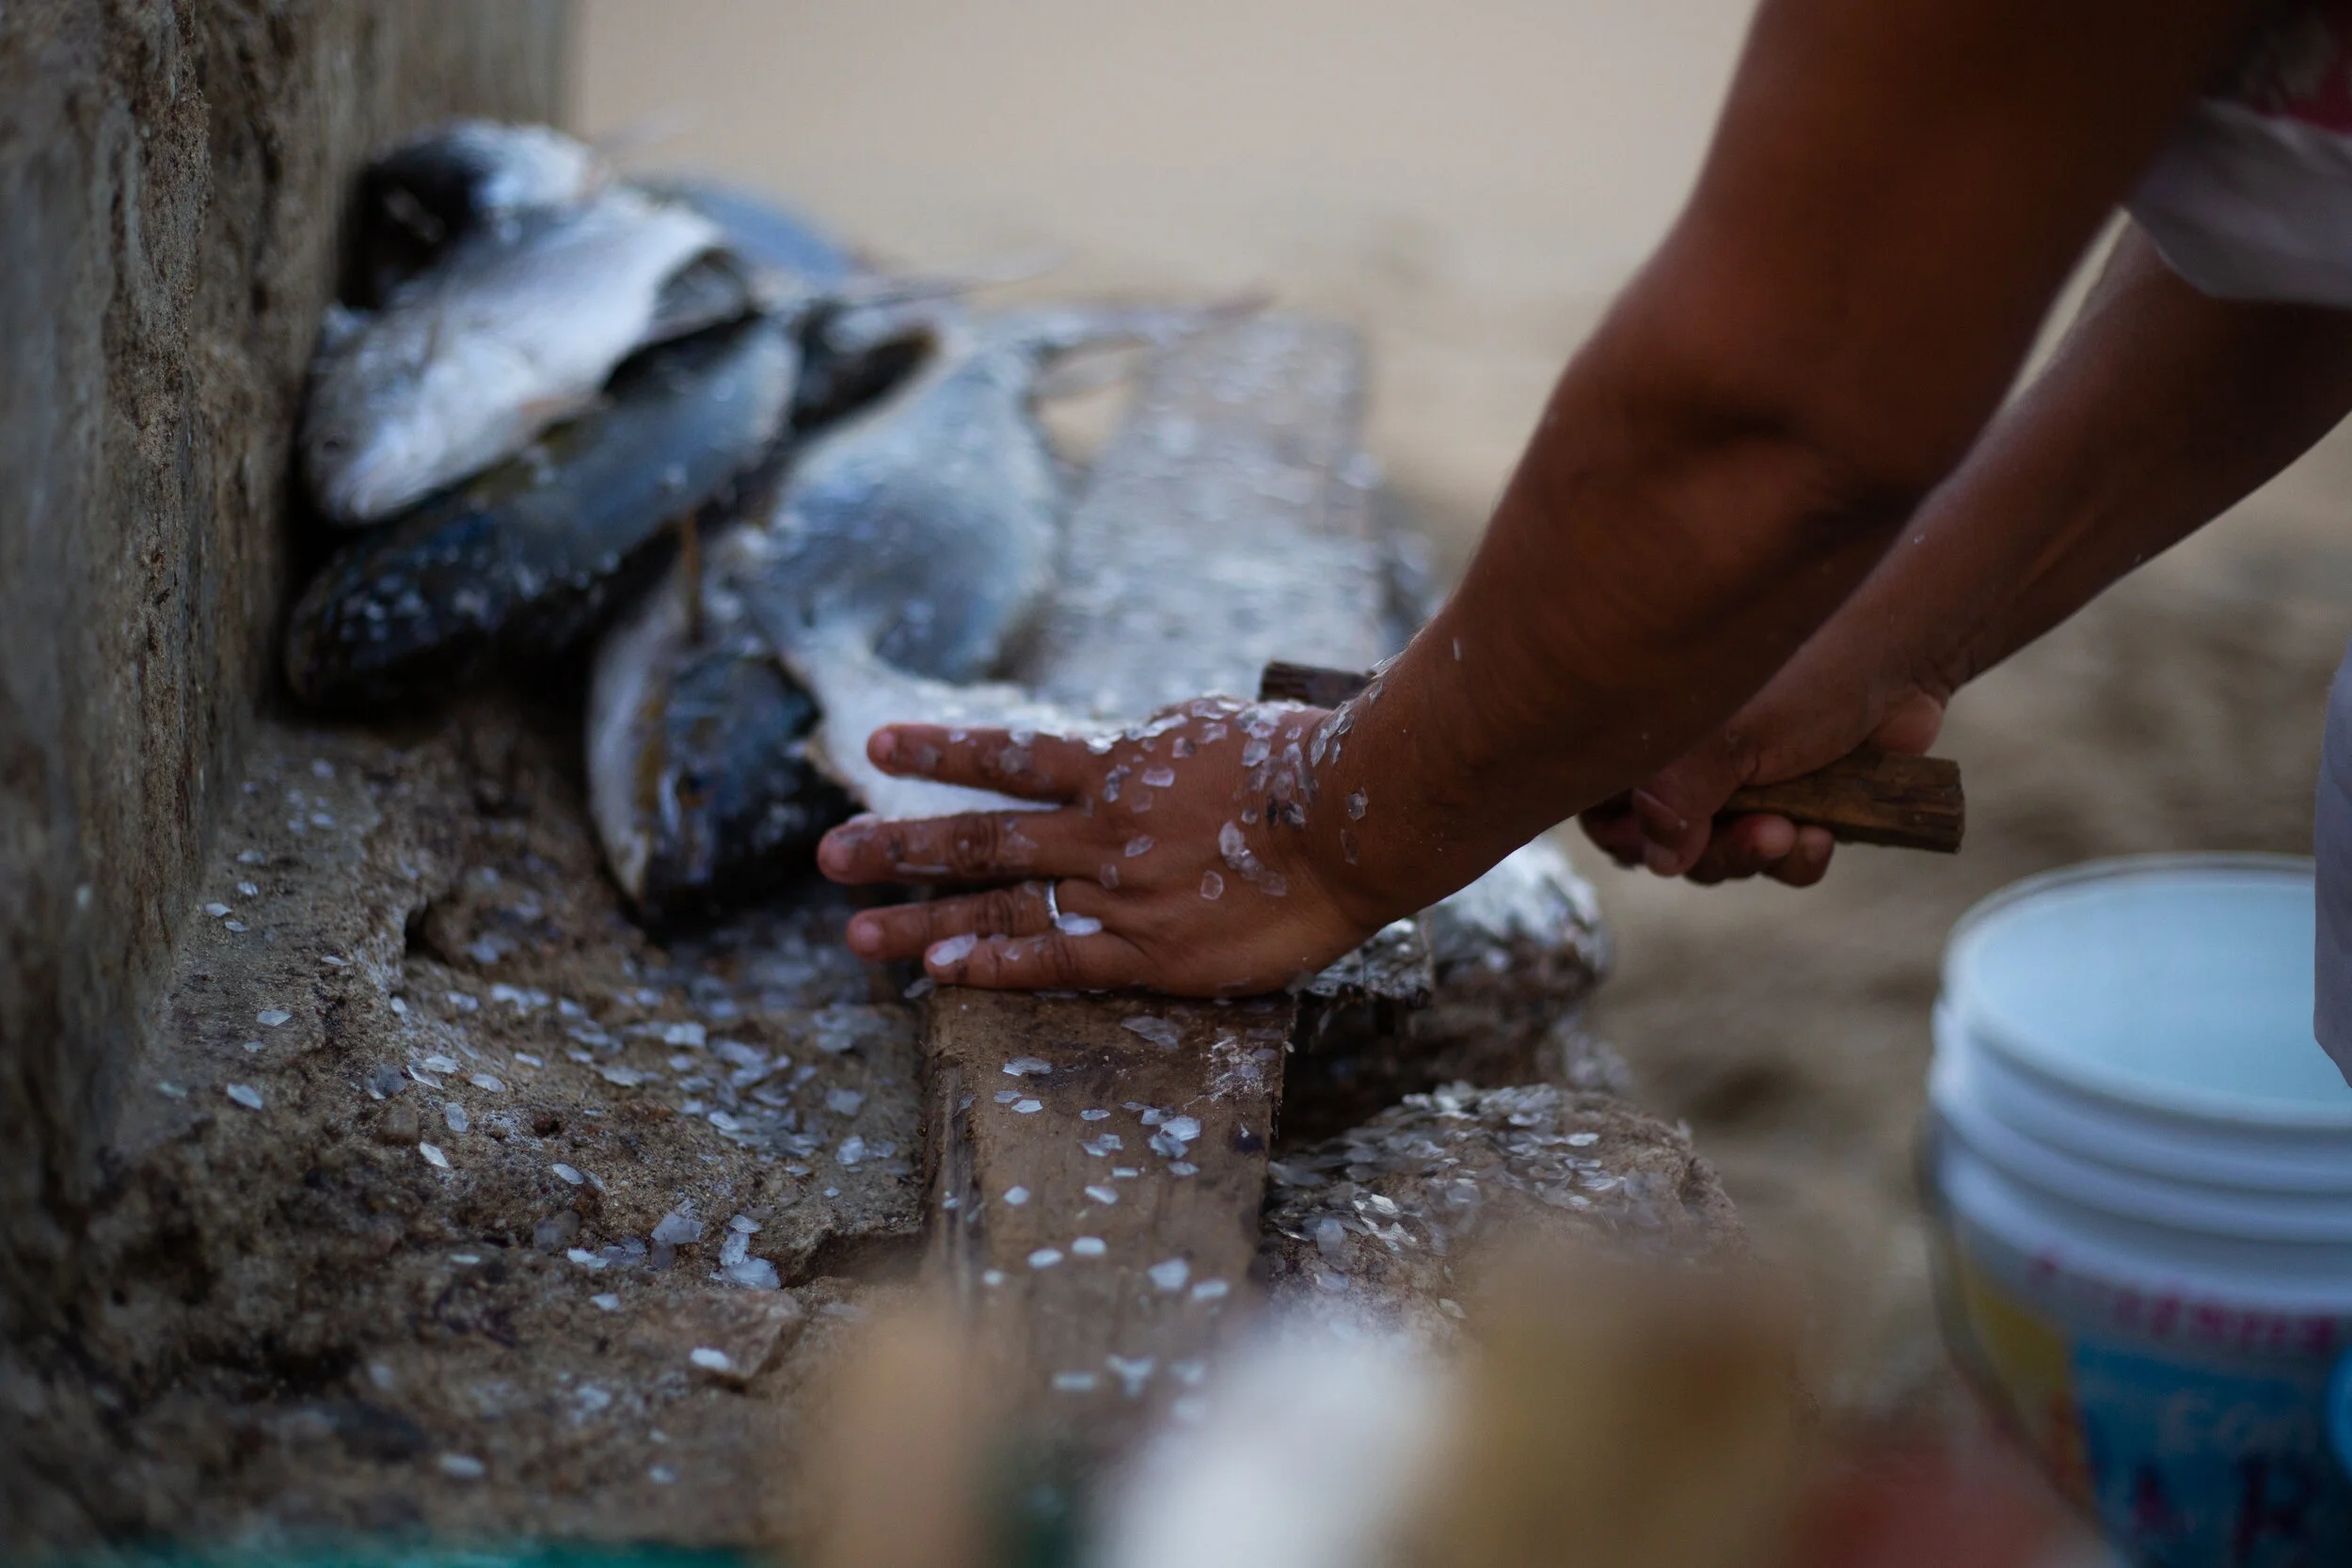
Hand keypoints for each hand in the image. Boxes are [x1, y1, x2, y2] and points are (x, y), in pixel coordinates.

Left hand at [814, 698, 1382, 994]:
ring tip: (853, 931)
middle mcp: (1102, 823)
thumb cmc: (1313, 765)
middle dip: (899, 844)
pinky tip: (941, 971)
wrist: (1356, 814)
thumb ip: (1167, 745)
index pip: (1012, 757)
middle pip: (980, 833)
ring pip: (1001, 898)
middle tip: (828, 853)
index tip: (883, 747)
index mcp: (1122, 763)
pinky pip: (1056, 958)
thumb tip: (1143, 744)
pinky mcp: (1150, 947)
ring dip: (922, 916)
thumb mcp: (1221, 729)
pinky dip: (996, 963)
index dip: (944, 751)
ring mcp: (1119, 887)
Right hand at [1580, 684, 1945, 886]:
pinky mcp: (1795, 803)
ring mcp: (1740, 784)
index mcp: (1651, 730)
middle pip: (1662, 845)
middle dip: (1711, 853)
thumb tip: (1660, 861)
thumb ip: (1673, 800)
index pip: (1600, 802)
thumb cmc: (1803, 667)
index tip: (1659, 841)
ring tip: (1792, 831)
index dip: (1624, 833)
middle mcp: (1687, 759)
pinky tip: (1823, 836)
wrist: (1902, 653)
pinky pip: (1777, 861)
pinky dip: (1797, 860)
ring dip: (1755, 856)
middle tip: (1760, 833)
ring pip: (1719, 859)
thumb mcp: (1723, 734)